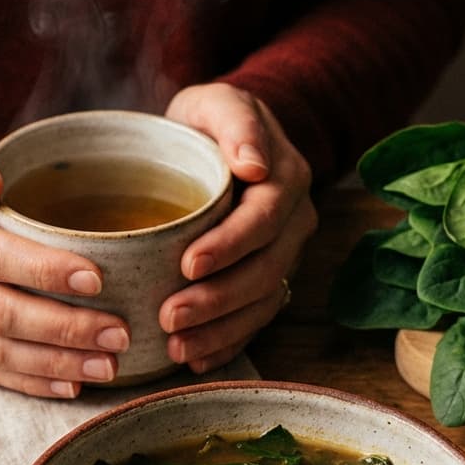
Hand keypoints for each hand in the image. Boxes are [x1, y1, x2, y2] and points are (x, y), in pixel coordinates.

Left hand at [161, 84, 317, 371]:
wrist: (220, 147)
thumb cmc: (208, 124)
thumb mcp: (216, 104)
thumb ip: (235, 122)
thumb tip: (255, 165)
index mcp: (286, 180)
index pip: (263, 220)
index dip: (229, 246)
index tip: (188, 264)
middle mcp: (293, 224)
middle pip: (264, 270)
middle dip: (218, 300)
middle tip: (170, 317)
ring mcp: (284, 257)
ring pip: (262, 303)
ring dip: (221, 331)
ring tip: (177, 348)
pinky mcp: (268, 282)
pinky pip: (255, 321)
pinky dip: (227, 344)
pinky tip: (195, 361)